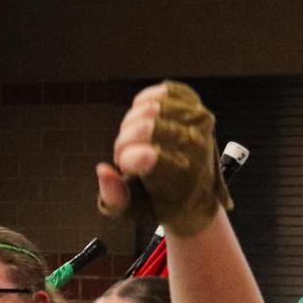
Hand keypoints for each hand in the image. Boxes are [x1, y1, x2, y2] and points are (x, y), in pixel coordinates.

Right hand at [94, 81, 232, 235]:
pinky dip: (146, 102)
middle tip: (127, 155)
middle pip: (145, 127)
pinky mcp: (196, 107)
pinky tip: (146, 119)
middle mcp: (195, 147)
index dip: (126, 158)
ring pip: (151, 107)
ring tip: (138, 139)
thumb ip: (113, 198)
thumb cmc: (163, 204)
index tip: (125, 167)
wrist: (198, 195)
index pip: (148, 155)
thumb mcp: (134, 212)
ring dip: (132, 123)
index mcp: (181, 177)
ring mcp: (199, 124)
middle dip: (124, 141)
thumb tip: (103, 170)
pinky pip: (164, 91)